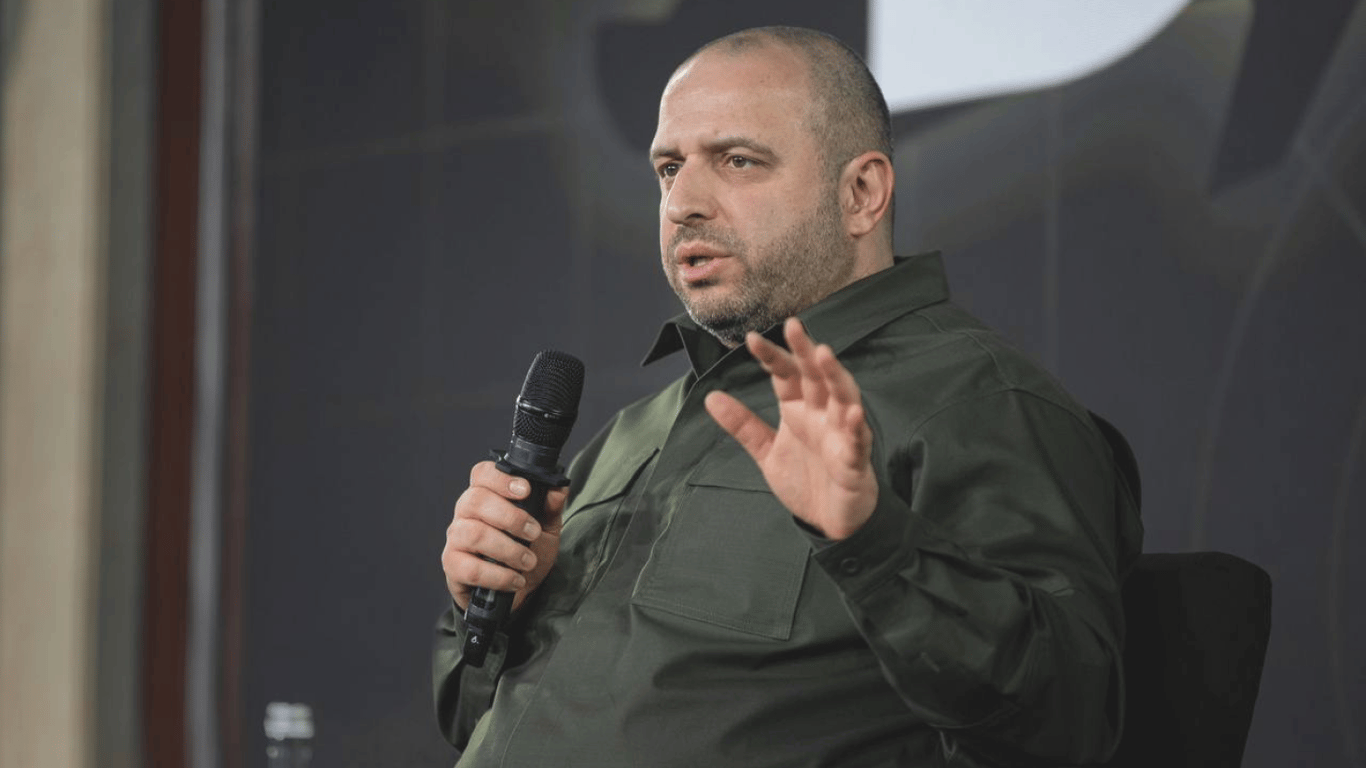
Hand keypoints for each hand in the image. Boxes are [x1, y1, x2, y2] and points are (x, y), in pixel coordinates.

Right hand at [442, 460, 565, 611]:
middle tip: (534, 533)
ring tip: (528, 561)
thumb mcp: (546, 527)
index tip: (525, 490)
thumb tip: (558, 488)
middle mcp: (465, 511)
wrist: (518, 588)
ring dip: (507, 549)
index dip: (501, 478)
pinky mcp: (453, 565)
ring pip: (473, 534)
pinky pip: (469, 568)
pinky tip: (515, 579)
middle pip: (476, 500)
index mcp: (486, 494)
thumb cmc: (528, 549)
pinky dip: (498, 576)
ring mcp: (456, 538)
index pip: (483, 473)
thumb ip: (551, 507)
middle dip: (511, 517)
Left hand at [704, 317, 877, 539]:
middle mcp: (822, 415)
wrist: (830, 522)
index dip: (771, 357)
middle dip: (805, 351)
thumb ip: (743, 425)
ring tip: (824, 354)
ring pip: (843, 397)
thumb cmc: (806, 481)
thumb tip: (710, 397)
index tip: (751, 339)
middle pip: (815, 376)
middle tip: (793, 326)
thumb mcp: (766, 452)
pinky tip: (852, 412)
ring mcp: (841, 435)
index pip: (786, 375)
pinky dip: (855, 426)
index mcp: (799, 409)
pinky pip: (857, 440)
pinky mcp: (855, 460)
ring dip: (835, 375)